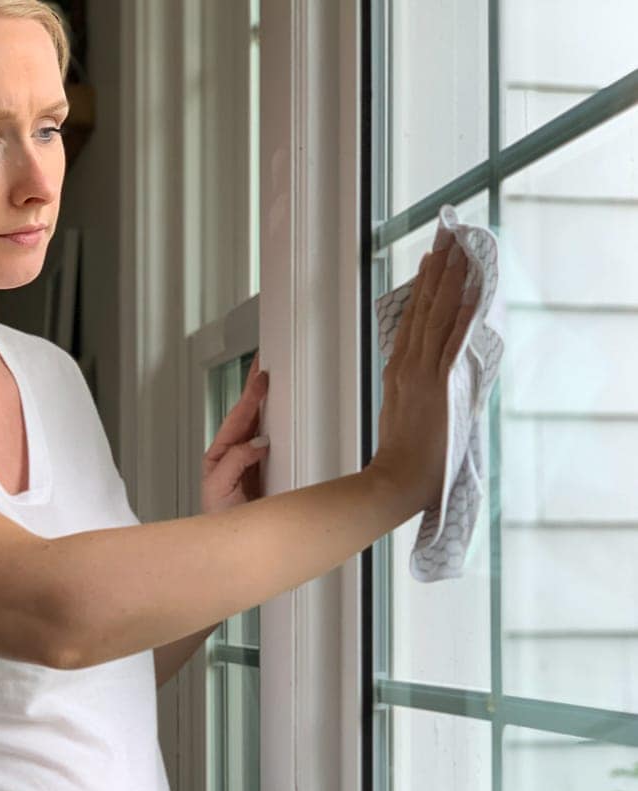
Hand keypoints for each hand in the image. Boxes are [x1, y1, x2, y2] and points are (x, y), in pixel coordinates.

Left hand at [201, 351, 270, 514]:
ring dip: (265, 402)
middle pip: (246, 415)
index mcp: (219, 456)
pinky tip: (281, 412)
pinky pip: (273, 442)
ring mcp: (250, 462)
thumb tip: (256, 441)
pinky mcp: (266, 470)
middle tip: (264, 365)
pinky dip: (277, 424)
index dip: (249, 398)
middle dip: (254, 389)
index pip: (237, 420)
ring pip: (259, 426)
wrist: (232, 546)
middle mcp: (234, 456)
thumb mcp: (219, 488)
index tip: (260, 380)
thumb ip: (235, 462)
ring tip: (269, 379)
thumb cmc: (219, 519)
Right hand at [370, 241, 478, 515]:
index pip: (413, 319)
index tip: (433, 257)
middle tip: (448, 234)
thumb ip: (419, 388)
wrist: (397, 480)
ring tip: (459, 247)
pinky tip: (469, 289)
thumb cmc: (403, 458)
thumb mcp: (405, 413)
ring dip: (450, 279)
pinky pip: (452, 341)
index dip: (424, 285)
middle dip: (438, 269)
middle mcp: (408, 365)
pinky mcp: (439, 384)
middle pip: (424, 307)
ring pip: (437, 315)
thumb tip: (440, 372)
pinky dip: (461, 313)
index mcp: (398, 371)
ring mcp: (423, 372)